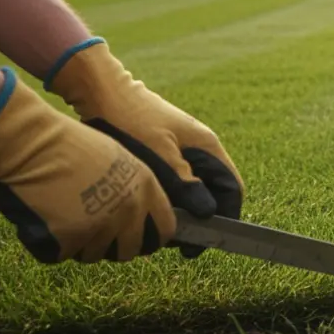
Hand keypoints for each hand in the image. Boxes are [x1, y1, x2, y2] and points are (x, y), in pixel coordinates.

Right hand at [0, 69, 183, 262]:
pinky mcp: (71, 238)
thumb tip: (140, 216)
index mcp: (145, 188)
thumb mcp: (118, 159)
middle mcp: (129, 210)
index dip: (151, 237)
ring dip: (80, 244)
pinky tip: (45, 219)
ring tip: (64, 217)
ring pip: (94, 254)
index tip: (140, 239)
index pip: (165, 229)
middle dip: (113, 247)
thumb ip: (132, 188)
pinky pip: (63, 254)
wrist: (34, 143)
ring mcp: (101, 226)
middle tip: (93, 233)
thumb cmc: (70, 144)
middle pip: (130, 250)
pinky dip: (52, 244)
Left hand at [47, 39, 242, 257]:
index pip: (232, 189)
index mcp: (208, 147)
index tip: (201, 244)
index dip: (225, 218)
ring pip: (194, 188)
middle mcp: (201, 148)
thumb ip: (186, 184)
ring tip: (158, 227)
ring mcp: (183, 149)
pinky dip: (169, 197)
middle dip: (200, 218)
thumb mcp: (160, 155)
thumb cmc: (131, 120)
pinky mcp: (166, 150)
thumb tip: (208, 213)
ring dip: (182, 209)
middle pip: (213, 192)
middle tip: (175, 242)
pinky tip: (149, 207)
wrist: (102, 90)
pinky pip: (177, 181)